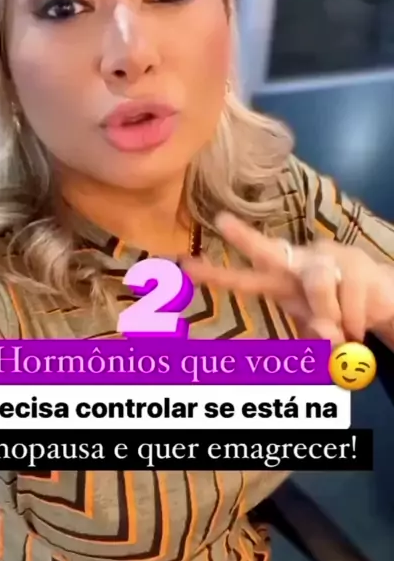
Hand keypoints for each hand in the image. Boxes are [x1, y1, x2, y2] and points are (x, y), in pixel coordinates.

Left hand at [183, 213, 393, 343]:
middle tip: (223, 221)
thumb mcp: (319, 334)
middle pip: (268, 249)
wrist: (382, 301)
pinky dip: (354, 325)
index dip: (216, 274)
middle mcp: (300, 264)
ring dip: (331, 314)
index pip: (244, 277)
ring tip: (342, 332)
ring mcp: (330, 260)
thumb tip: (327, 333)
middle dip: (245, 238)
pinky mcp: (359, 265)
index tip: (186, 266)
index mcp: (281, 281)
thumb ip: (316, 338)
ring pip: (320, 284)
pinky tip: (359, 327)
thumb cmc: (337, 314)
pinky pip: (351, 300)